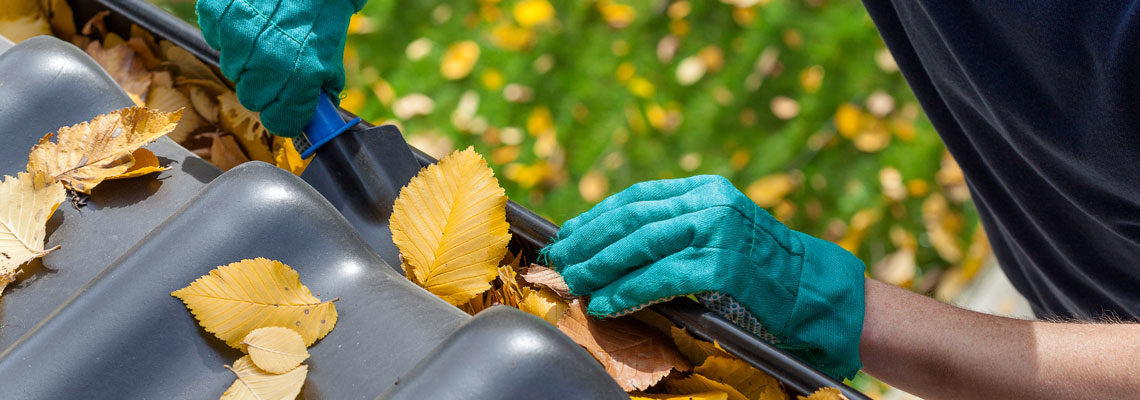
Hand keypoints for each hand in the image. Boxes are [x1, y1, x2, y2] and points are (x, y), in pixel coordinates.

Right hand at [197, 0, 365, 136]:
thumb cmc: (321, 11)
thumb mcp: (330, 54)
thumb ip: (319, 89)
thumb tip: (311, 117)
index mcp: (301, 75)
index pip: (280, 122)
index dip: (284, 115)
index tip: (286, 108)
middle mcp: (266, 59)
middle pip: (251, 98)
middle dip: (264, 86)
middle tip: (277, 65)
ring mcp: (238, 36)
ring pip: (232, 69)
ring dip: (246, 59)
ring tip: (265, 35)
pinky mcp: (217, 13)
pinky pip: (216, 40)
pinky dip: (229, 33)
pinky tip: (250, 20)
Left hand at [544, 175, 865, 378]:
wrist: (816, 291)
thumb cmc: (763, 270)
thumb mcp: (720, 232)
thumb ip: (677, 229)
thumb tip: (614, 245)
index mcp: (706, 188)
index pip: (637, 197)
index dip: (596, 216)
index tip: (568, 234)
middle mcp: (711, 202)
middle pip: (632, 218)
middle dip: (589, 241)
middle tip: (559, 260)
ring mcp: (718, 231)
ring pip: (641, 245)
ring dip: (600, 267)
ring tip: (575, 282)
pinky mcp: (724, 266)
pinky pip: (661, 278)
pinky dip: (628, 291)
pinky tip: (606, 303)